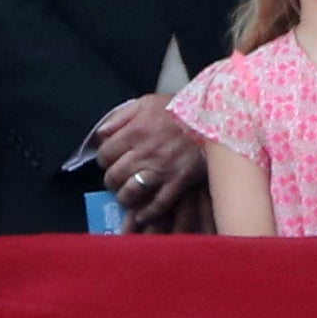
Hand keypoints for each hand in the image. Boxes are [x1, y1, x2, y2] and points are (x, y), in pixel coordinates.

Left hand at [96, 97, 204, 229]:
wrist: (214, 118)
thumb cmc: (180, 109)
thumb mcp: (146, 103)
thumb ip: (120, 117)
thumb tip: (102, 133)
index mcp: (135, 132)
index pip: (105, 154)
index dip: (103, 160)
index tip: (108, 161)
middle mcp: (145, 153)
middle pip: (114, 175)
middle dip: (111, 180)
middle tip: (115, 180)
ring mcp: (162, 169)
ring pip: (132, 192)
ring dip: (124, 197)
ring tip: (125, 196)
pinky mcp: (180, 181)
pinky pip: (159, 203)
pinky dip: (148, 212)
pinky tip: (142, 214)